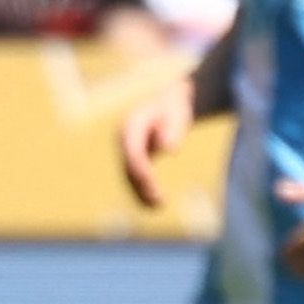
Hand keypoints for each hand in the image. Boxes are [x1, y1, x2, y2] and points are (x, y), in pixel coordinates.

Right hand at [120, 80, 195, 207]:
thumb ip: (173, 128)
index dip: (140, 169)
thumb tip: (169, 148)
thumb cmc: (175, 104)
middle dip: (142, 186)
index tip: (152, 183)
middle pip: (129, 166)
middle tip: (159, 202)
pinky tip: (155, 204)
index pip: (132, 152)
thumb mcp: (178, 112)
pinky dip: (143, 189)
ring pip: (129, 174)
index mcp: (132, 125)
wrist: (169, 97)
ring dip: (141, 192)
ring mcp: (128, 147)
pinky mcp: (136, 155)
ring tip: (159, 206)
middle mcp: (125, 137)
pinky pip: (136, 175)